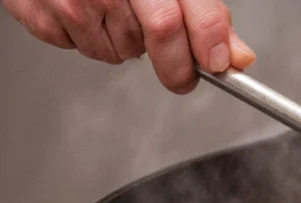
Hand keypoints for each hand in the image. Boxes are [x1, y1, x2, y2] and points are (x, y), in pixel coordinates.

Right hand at [1, 0, 256, 93]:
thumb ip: (206, 15)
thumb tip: (238, 58)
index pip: (193, 13)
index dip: (209, 44)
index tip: (218, 64)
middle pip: (162, 34)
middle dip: (177, 63)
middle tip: (182, 73)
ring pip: (120, 52)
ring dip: (128, 47)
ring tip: (116, 14)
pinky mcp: (39, 8)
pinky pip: (79, 49)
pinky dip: (89, 40)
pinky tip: (85, 12)